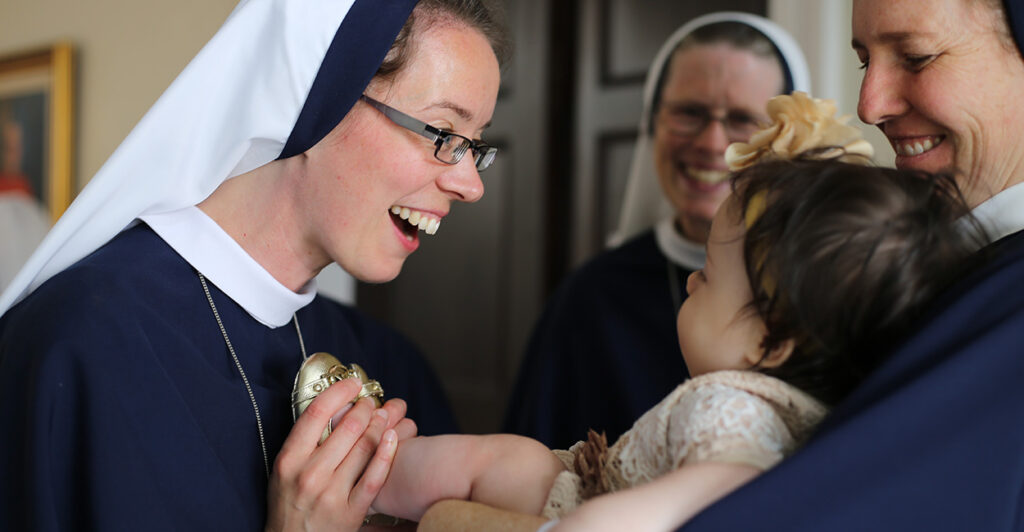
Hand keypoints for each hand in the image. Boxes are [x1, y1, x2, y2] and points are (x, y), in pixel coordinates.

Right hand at [265, 378, 416, 530]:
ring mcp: (331, 494)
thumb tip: (332, 406)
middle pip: (347, 427)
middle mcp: (310, 474)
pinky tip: (394, 437)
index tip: (353, 383)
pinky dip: (387, 454)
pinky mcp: (351, 511)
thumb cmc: (288, 503)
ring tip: (385, 415)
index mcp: (289, 459)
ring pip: (364, 447)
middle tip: (371, 402)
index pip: (317, 413)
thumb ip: (303, 441)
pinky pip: (375, 476)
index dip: (339, 392)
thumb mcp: (284, 470)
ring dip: (380, 425)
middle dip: (366, 408)